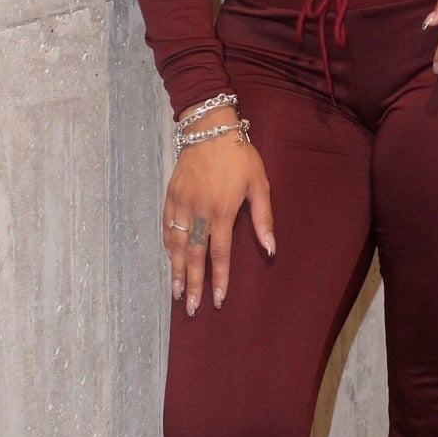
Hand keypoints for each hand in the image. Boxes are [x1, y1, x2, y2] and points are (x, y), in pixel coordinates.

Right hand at [162, 105, 274, 314]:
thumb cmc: (239, 156)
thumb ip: (263, 219)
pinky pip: (167, 226)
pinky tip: (170, 259)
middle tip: (191, 307)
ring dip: (176, 270)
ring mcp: (182, 204)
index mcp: (223, 211)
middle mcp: (199, 211)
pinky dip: (168, 246)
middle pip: (194, 255)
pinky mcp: (171, 196)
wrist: (209, 129)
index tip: (219, 300)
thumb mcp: (259, 184)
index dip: (220, 279)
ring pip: (177, 244)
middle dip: (193, 284)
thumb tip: (270, 249)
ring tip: (176, 292)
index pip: (220, 253)